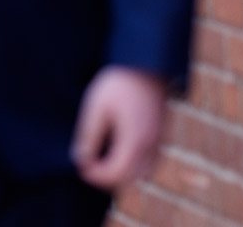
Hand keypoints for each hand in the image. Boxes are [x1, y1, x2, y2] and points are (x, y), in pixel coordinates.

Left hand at [71, 66, 168, 189]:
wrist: (147, 65)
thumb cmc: (118, 84)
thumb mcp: (96, 108)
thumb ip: (89, 136)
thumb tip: (80, 160)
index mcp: (134, 140)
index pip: (116, 173)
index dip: (96, 175)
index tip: (80, 167)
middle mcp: (151, 146)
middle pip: (131, 178)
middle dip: (109, 177)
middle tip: (88, 165)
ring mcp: (160, 141)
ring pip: (143, 172)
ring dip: (123, 172)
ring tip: (101, 159)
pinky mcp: (162, 135)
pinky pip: (150, 161)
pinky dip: (134, 164)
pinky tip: (117, 150)